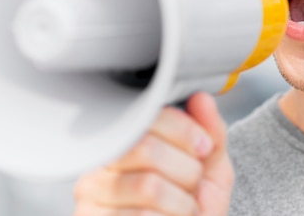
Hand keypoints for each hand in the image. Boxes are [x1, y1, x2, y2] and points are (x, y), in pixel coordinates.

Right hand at [73, 92, 232, 215]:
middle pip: (146, 148)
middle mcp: (102, 160)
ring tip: (182, 210)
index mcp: (131, 136)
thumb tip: (202, 98)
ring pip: (148, 186)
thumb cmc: (195, 209)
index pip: (150, 115)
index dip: (186, 131)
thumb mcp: (212, 167)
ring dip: (182, 203)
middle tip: (192, 187)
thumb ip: (211, 131)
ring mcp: (91, 195)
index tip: (204, 149)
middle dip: (187, 171)